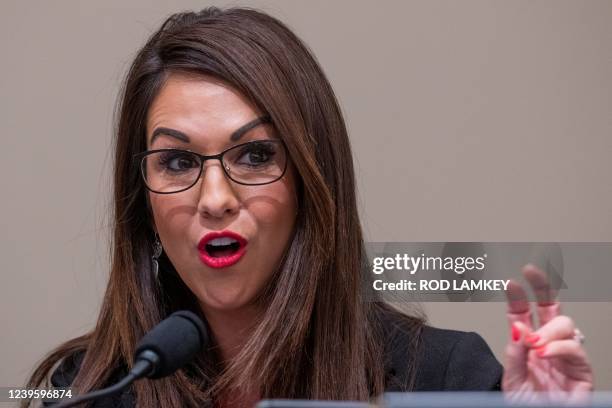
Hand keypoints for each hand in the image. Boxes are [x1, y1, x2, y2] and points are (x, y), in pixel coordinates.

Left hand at [502, 263, 593, 401]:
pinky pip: (576, 350)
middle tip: (532, 272)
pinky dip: (559, 348)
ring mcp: (566, 358)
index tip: (510, 281)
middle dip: (543, 286)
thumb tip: (518, 326)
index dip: (518, 296)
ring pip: (567, 325)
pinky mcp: (582, 373)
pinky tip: (544, 352)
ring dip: (548, 329)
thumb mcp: (511, 378)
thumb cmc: (526, 405)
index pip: (525, 313)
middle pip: (552, 309)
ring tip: (534, 343)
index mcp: (528, 345)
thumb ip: (514, 353)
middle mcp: (548, 347)